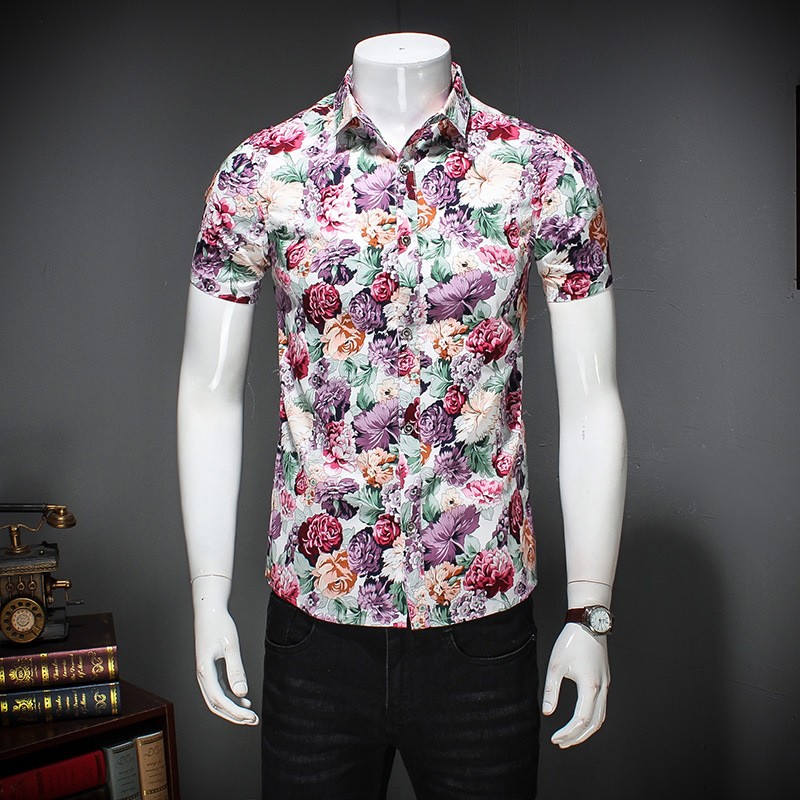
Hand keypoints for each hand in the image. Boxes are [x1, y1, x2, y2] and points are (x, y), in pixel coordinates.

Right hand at [192, 575, 258, 725]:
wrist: (209, 610)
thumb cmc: (220, 625)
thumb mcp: (231, 646)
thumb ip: (236, 670)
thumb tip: (241, 694)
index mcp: (204, 672)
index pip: (220, 700)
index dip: (236, 713)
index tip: (252, 717)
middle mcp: (202, 676)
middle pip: (216, 705)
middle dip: (234, 716)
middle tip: (253, 721)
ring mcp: (205, 673)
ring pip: (216, 699)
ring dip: (232, 708)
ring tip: (250, 714)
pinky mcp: (209, 669)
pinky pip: (218, 690)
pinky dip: (230, 698)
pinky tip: (243, 699)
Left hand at [542, 623, 609, 746]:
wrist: (588, 623)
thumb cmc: (571, 642)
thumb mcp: (555, 665)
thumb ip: (551, 690)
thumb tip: (547, 712)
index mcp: (590, 687)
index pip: (580, 721)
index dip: (568, 733)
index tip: (555, 738)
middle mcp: (602, 689)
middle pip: (593, 724)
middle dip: (577, 737)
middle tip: (561, 742)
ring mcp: (605, 685)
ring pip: (600, 717)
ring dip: (585, 730)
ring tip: (569, 736)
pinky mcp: (604, 680)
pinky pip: (601, 707)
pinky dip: (591, 719)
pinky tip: (579, 719)